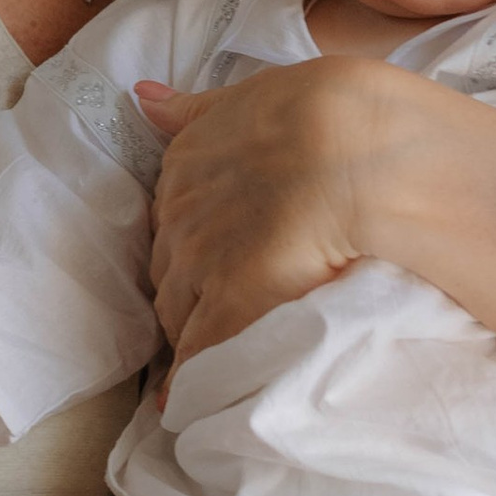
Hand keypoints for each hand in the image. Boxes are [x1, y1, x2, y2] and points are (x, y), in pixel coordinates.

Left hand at [138, 59, 401, 355]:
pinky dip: (189, 379)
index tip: (211, 259)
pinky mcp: (226, 307)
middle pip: (169, 266)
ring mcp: (199, 264)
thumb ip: (197, 107)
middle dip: (187, 288)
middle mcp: (179, 214)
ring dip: (189, 331)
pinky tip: (186, 400)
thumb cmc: (320, 113)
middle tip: (215, 307)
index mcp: (185, 162)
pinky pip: (196, 354)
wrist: (353, 147)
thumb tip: (142, 99)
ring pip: (178, 311)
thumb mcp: (251, 95)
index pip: (173, 218)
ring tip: (209, 354)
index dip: (192, 243)